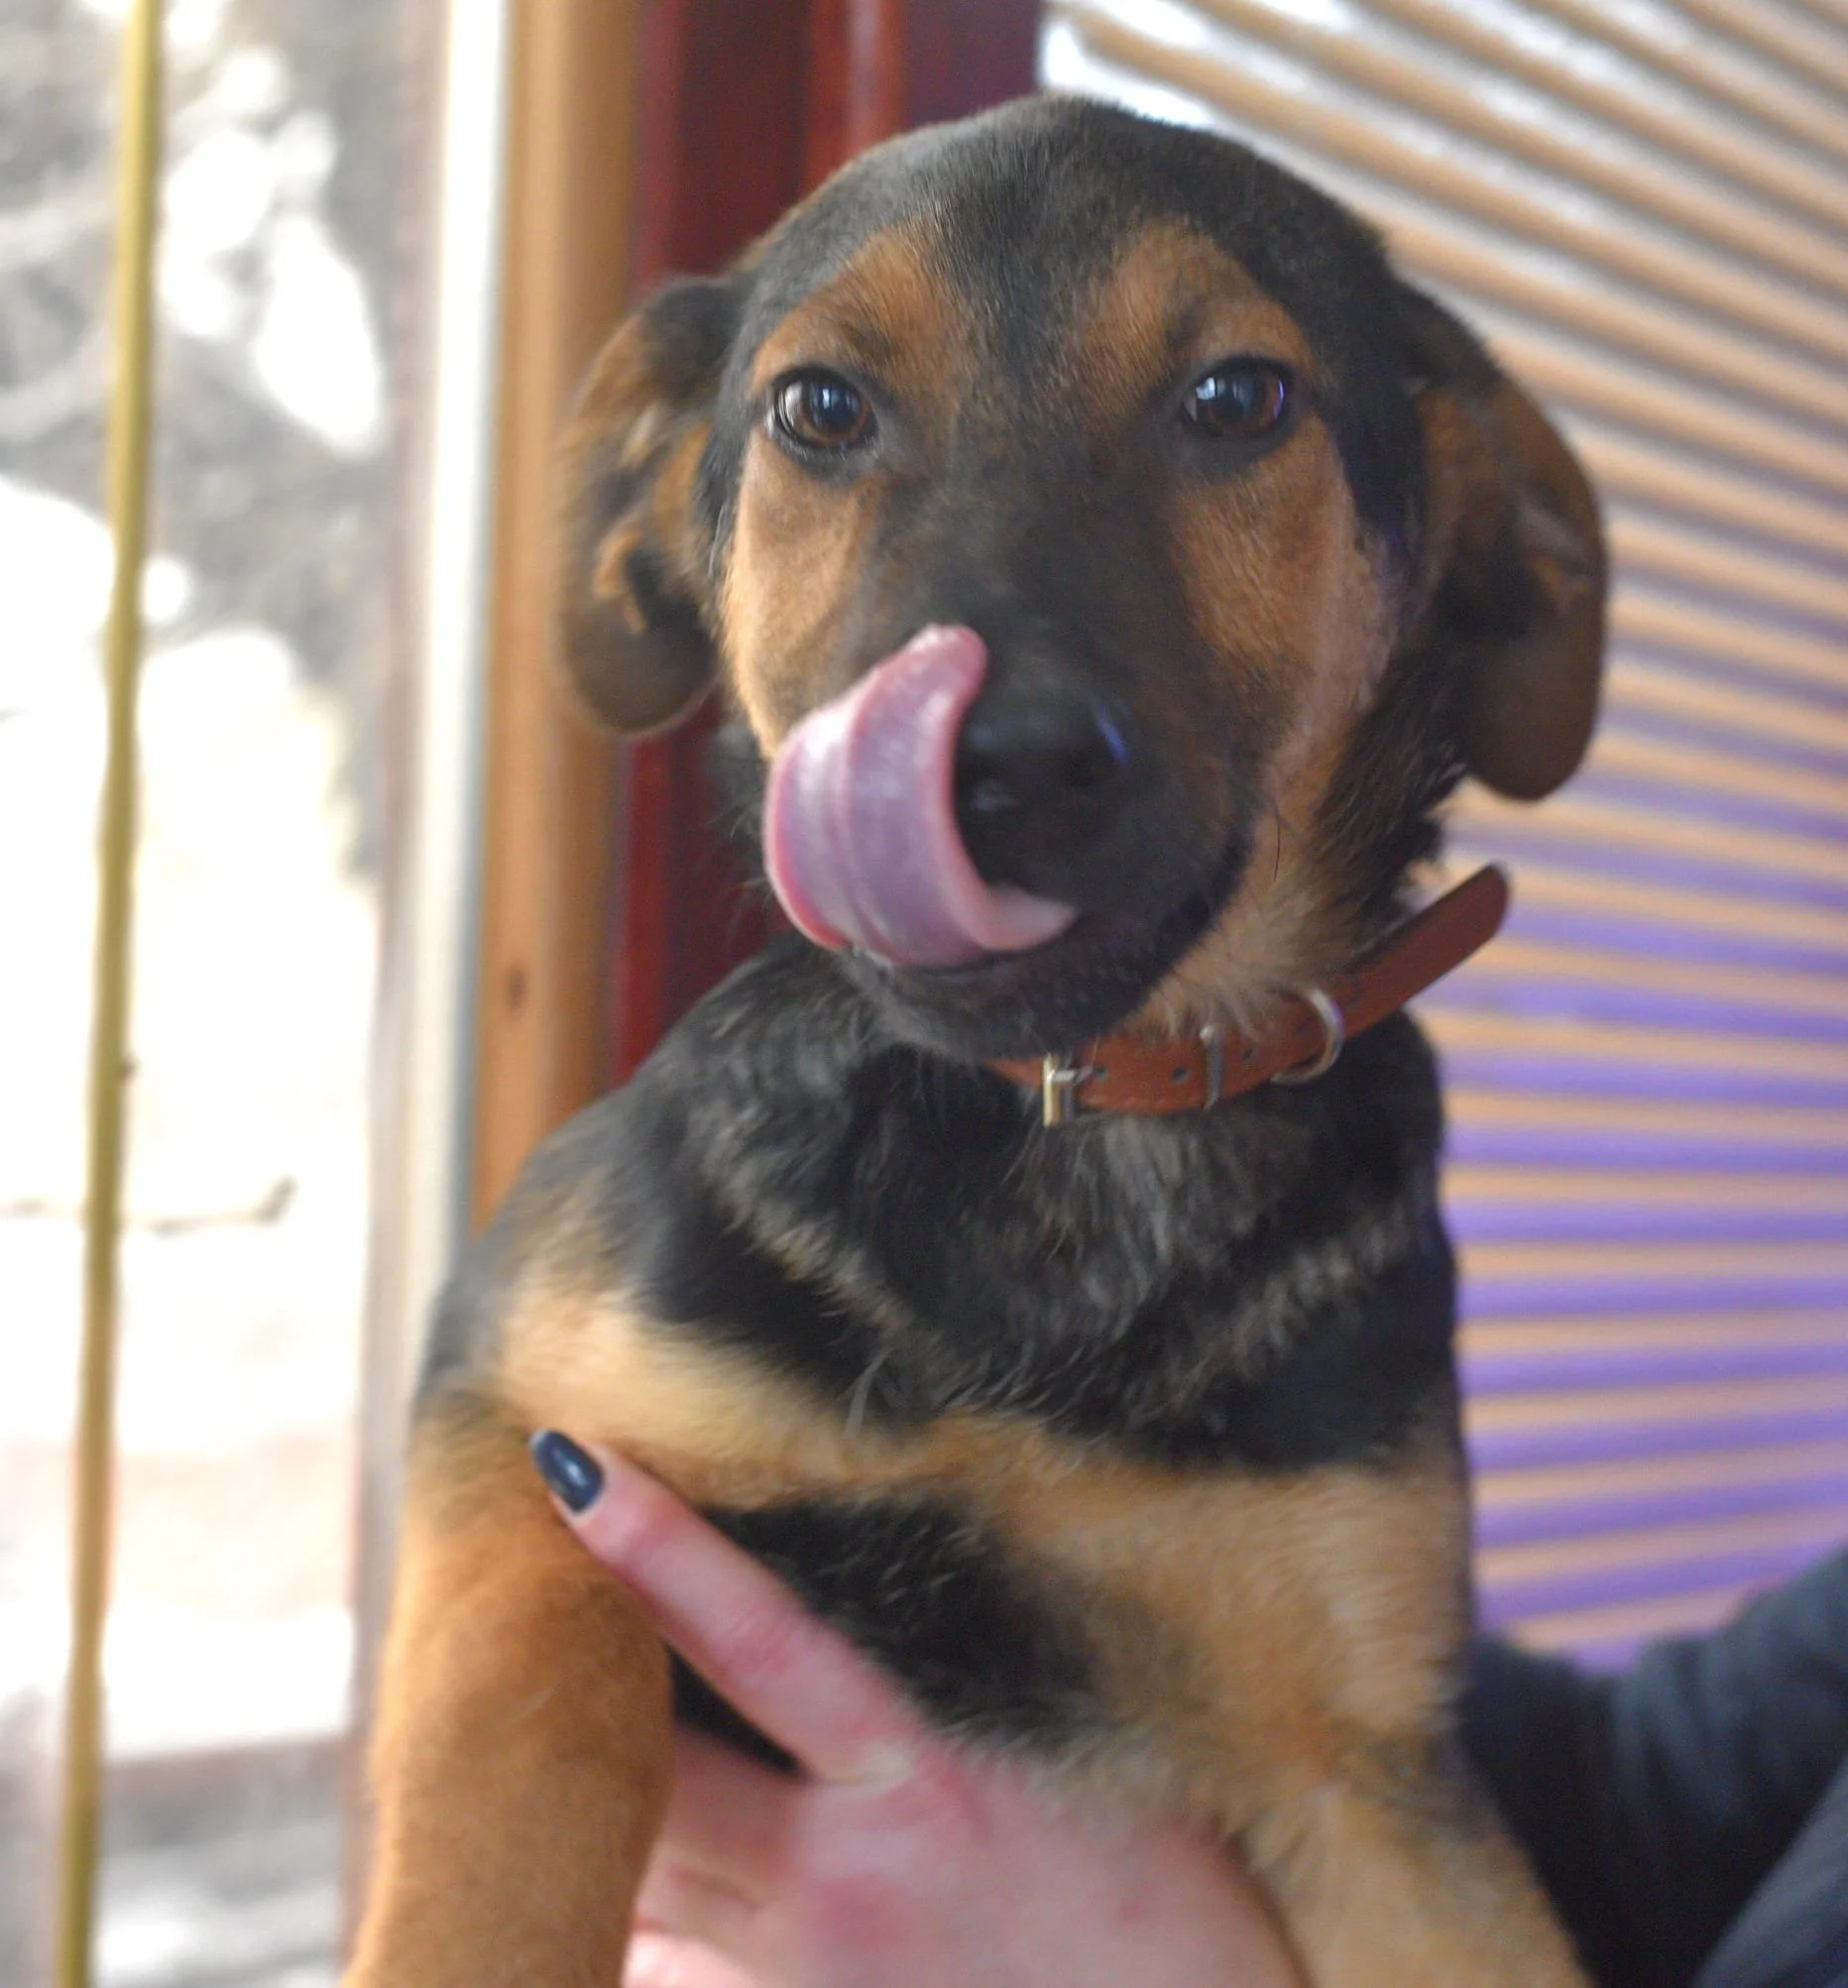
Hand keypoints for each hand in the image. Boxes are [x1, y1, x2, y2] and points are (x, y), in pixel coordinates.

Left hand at [534, 1439, 1303, 1987]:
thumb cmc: (1167, 1905)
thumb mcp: (1080, 1758)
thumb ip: (957, 1680)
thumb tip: (839, 1594)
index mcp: (926, 1788)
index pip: (761, 1644)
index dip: (659, 1553)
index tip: (570, 1464)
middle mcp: (840, 1886)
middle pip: (645, 1775)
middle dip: (560, 1688)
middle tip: (487, 1589)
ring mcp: (801, 1974)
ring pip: (635, 1873)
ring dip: (580, 1797)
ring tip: (513, 1712)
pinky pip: (666, 1956)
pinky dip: (637, 1904)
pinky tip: (602, 1870)